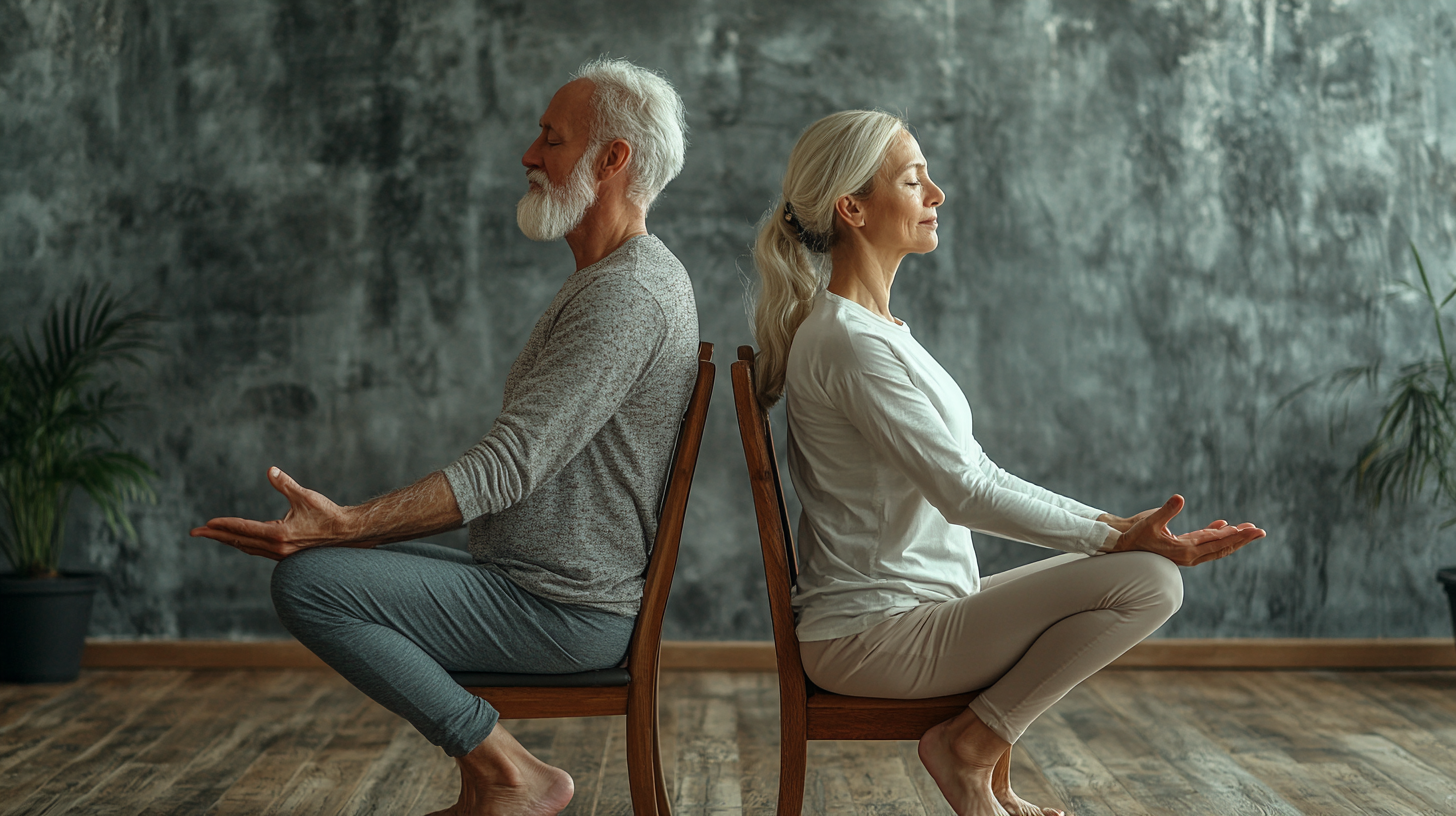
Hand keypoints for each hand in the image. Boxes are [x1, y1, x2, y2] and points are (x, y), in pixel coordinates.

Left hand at [190, 467, 353, 560]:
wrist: (347, 533)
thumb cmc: (327, 513)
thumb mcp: (305, 496)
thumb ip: (286, 484)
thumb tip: (271, 470)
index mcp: (279, 534)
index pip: (243, 529)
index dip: (223, 525)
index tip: (205, 523)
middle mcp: (277, 547)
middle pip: (239, 541)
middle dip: (217, 535)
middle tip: (195, 532)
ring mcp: (281, 554)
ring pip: (247, 548)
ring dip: (229, 540)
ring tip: (213, 535)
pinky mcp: (285, 554)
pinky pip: (257, 550)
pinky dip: (244, 544)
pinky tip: (239, 540)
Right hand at [1108, 494, 1264, 565]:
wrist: (1123, 545)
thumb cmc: (1135, 535)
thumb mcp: (1150, 522)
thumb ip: (1166, 511)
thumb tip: (1180, 498)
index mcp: (1184, 550)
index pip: (1216, 541)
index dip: (1234, 535)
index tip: (1251, 529)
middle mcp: (1189, 554)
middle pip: (1222, 547)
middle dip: (1242, 539)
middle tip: (1261, 531)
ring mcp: (1187, 552)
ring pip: (1216, 546)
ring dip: (1232, 538)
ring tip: (1249, 529)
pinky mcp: (1182, 547)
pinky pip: (1204, 542)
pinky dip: (1215, 533)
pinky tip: (1224, 524)